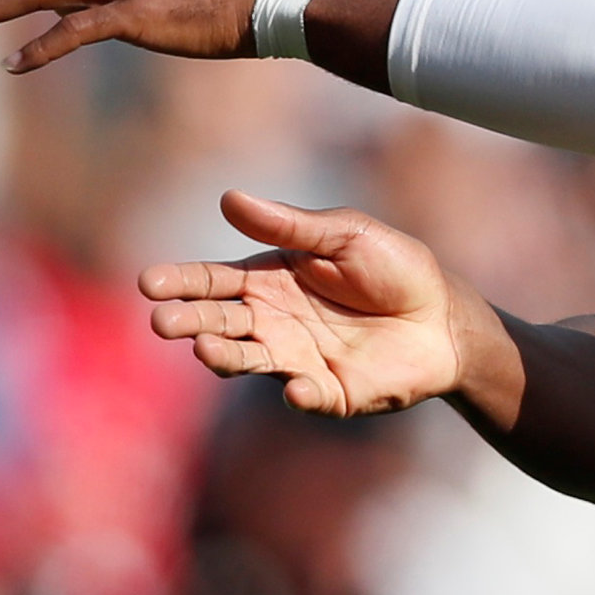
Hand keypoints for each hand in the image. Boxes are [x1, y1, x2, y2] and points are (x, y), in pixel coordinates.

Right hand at [142, 191, 488, 416]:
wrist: (444, 317)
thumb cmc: (396, 268)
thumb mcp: (346, 235)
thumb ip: (290, 227)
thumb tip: (229, 198)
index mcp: (269, 280)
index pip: (212, 281)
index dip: (180, 281)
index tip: (150, 283)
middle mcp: (271, 322)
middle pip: (217, 322)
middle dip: (186, 321)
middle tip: (162, 321)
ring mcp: (296, 359)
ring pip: (247, 361)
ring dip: (223, 356)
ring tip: (205, 346)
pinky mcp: (329, 392)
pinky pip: (307, 396)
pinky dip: (300, 394)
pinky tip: (297, 386)